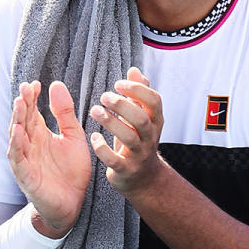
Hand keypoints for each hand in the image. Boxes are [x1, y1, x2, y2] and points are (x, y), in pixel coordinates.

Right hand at [8, 80, 91, 237]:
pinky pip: (18, 159)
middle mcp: (30, 145)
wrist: (73, 203)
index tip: (35, 83)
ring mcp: (26, 160)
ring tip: (19, 103)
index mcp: (40, 134)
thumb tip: (56, 84)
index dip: (32, 98)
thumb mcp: (73, 137)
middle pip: (23, 121)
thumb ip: (65, 113)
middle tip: (25, 88)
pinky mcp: (26, 176)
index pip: (32, 112)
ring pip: (17, 137)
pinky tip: (18, 131)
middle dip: (23, 104)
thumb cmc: (71, 171)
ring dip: (17, 120)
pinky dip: (16, 145)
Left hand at [88, 67, 165, 195]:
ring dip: (111, 122)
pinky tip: (93, 137)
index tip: (117, 83)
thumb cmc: (139, 141)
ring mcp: (139, 155)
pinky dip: (103, 149)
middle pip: (142, 118)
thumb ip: (139, 94)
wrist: (143, 178)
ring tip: (95, 111)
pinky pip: (116, 160)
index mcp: (155, 121)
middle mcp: (150, 137)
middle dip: (123, 105)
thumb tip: (135, 70)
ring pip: (129, 137)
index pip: (154, 101)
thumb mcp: (142, 118)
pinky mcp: (126, 170)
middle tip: (104, 96)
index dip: (137, 90)